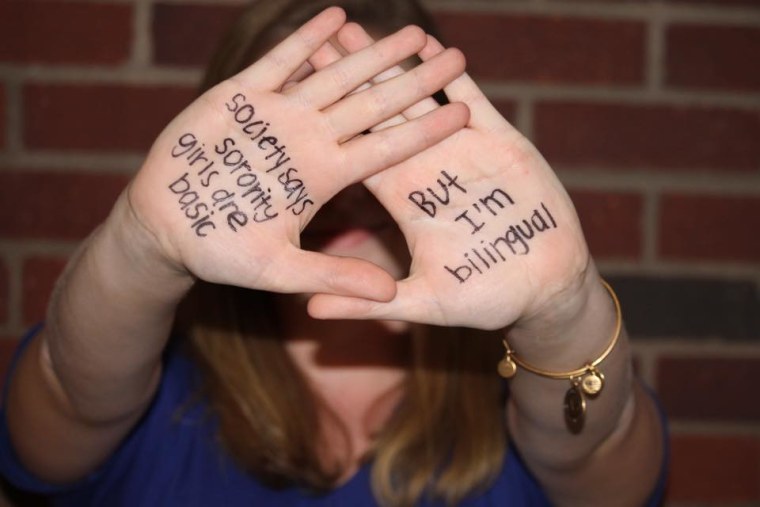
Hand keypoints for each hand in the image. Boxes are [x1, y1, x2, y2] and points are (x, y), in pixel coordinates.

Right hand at [126, 7, 468, 299]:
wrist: (166, 227)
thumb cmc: (220, 253)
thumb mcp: (279, 269)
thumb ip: (333, 277)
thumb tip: (388, 295)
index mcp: (324, 175)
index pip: (386, 148)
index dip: (424, 130)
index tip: (464, 111)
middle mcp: (310, 140)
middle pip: (373, 105)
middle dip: (412, 80)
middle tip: (455, 56)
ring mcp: (279, 115)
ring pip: (334, 75)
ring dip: (371, 52)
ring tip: (412, 32)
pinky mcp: (241, 97)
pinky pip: (279, 62)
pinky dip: (305, 40)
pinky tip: (334, 15)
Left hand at [308, 27, 589, 329]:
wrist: (547, 289)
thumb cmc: (486, 299)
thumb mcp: (423, 303)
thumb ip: (366, 303)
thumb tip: (309, 312)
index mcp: (403, 199)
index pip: (357, 151)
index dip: (330, 124)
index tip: (300, 96)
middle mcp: (426, 168)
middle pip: (380, 115)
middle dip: (352, 78)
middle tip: (320, 41)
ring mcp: (462, 151)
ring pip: (418, 97)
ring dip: (392, 63)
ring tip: (362, 28)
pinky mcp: (500, 142)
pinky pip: (470, 99)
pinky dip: (450, 74)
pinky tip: (427, 45)